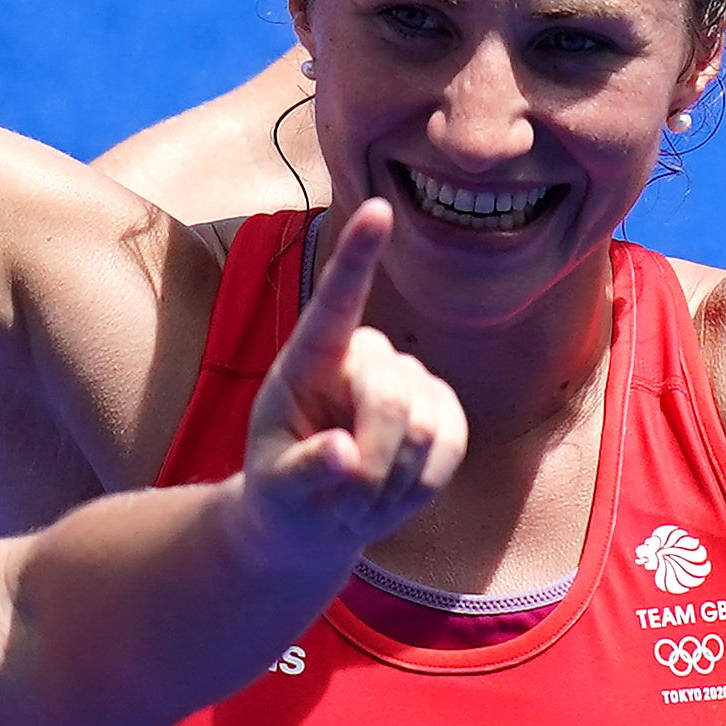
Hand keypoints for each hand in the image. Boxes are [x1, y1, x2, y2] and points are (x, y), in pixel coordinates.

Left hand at [234, 204, 463, 573]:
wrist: (319, 517)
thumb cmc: (283, 492)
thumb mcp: (274, 490)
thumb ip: (302, 471)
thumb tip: (343, 455)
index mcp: (310, 360)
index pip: (336, 302)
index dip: (359, 256)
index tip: (378, 207)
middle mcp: (365, 357)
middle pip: (387, 395)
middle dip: (370, 459)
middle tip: (342, 503)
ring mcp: (412, 380)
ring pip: (422, 423)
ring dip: (391, 478)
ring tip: (361, 498)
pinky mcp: (446, 410)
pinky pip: (451, 442)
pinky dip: (423, 480)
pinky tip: (397, 489)